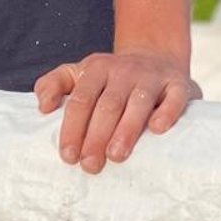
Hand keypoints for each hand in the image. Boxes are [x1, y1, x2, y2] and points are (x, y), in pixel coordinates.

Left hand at [35, 48, 199, 172]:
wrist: (154, 56)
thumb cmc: (109, 77)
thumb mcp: (77, 73)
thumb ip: (53, 85)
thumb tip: (43, 107)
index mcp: (97, 69)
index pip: (81, 100)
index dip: (73, 128)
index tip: (68, 156)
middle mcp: (124, 71)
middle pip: (107, 105)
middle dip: (96, 136)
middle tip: (90, 164)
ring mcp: (152, 77)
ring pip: (138, 103)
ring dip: (127, 129)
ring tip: (116, 156)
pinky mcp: (178, 84)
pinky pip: (174, 97)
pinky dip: (166, 112)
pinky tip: (157, 130)